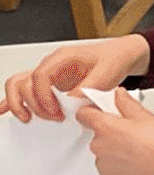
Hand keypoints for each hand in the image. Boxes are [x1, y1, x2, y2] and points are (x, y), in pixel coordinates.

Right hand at [1, 35, 148, 122]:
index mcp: (63, 57)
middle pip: (25, 82)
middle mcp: (51, 64)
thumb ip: (89, 87)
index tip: (55, 111)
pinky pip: (24, 88)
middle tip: (54, 117)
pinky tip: (4, 111)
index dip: (44, 96)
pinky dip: (11, 100)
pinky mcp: (50, 84)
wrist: (121, 55)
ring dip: (19, 103)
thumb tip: (72, 102)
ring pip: (19, 84)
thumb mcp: (107, 73)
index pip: (40, 76)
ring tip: (27, 118)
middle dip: (35, 104)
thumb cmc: (113, 59)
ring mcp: (49, 74)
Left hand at [74, 88, 153, 174]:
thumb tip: (118, 95)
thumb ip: (125, 102)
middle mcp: (98, 146)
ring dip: (113, 146)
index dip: (94, 109)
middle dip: (109, 129)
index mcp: (104, 127)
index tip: (104, 110)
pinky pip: (107, 164)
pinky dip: (117, 161)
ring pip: (102, 148)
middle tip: (131, 129)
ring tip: (136, 146)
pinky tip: (134, 158)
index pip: (83, 113)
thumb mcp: (145, 115)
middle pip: (95, 132)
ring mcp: (102, 163)